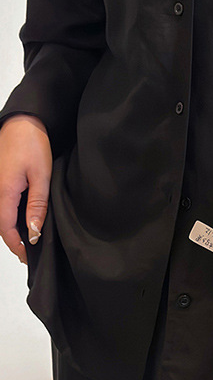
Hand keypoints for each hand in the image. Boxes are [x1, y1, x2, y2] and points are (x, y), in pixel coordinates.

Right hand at [0, 115, 51, 264]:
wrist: (22, 123)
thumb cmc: (32, 144)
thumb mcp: (41, 176)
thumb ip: (37, 205)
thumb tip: (34, 230)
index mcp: (3, 192)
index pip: (6, 229)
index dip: (17, 245)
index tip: (29, 256)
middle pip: (1, 225)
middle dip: (16, 240)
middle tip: (32, 251)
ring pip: (2, 215)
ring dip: (13, 228)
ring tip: (31, 238)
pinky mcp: (0, 182)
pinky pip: (3, 204)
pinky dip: (12, 215)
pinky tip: (26, 219)